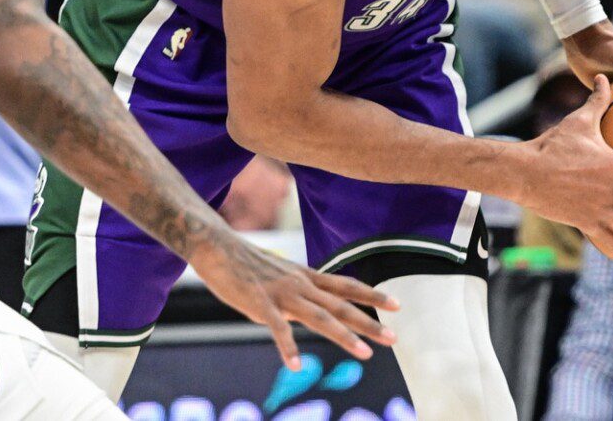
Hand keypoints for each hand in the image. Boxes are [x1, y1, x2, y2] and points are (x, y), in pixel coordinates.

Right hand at [189, 233, 398, 369]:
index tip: (397, 305)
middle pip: (341, 305)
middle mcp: (299, 283)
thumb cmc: (246, 263)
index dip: (372, 295)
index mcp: (305, 276)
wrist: (216, 246)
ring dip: (344, 336)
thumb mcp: (279, 276)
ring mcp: (281, 293)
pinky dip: (288, 347)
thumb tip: (309, 311)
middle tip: (395, 338)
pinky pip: (277, 328)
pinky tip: (296, 366)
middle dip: (369, 322)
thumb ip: (297, 294)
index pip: (345, 286)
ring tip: (365, 353)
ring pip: (319, 316)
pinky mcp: (259, 302)